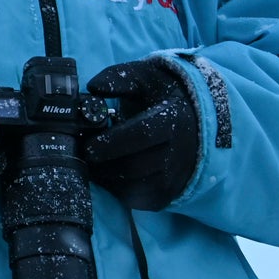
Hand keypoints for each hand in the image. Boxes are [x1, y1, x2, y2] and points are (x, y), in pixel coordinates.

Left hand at [84, 59, 199, 211]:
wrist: (194, 120)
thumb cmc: (162, 97)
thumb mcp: (145, 78)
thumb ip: (118, 78)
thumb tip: (94, 88)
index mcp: (174, 120)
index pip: (142, 135)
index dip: (112, 143)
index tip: (88, 144)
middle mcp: (179, 152)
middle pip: (136, 165)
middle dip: (104, 164)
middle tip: (84, 156)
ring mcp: (175, 177)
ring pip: (136, 185)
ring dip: (108, 178)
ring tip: (93, 164)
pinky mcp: (168, 194)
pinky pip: (138, 200)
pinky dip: (118, 190)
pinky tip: (108, 174)